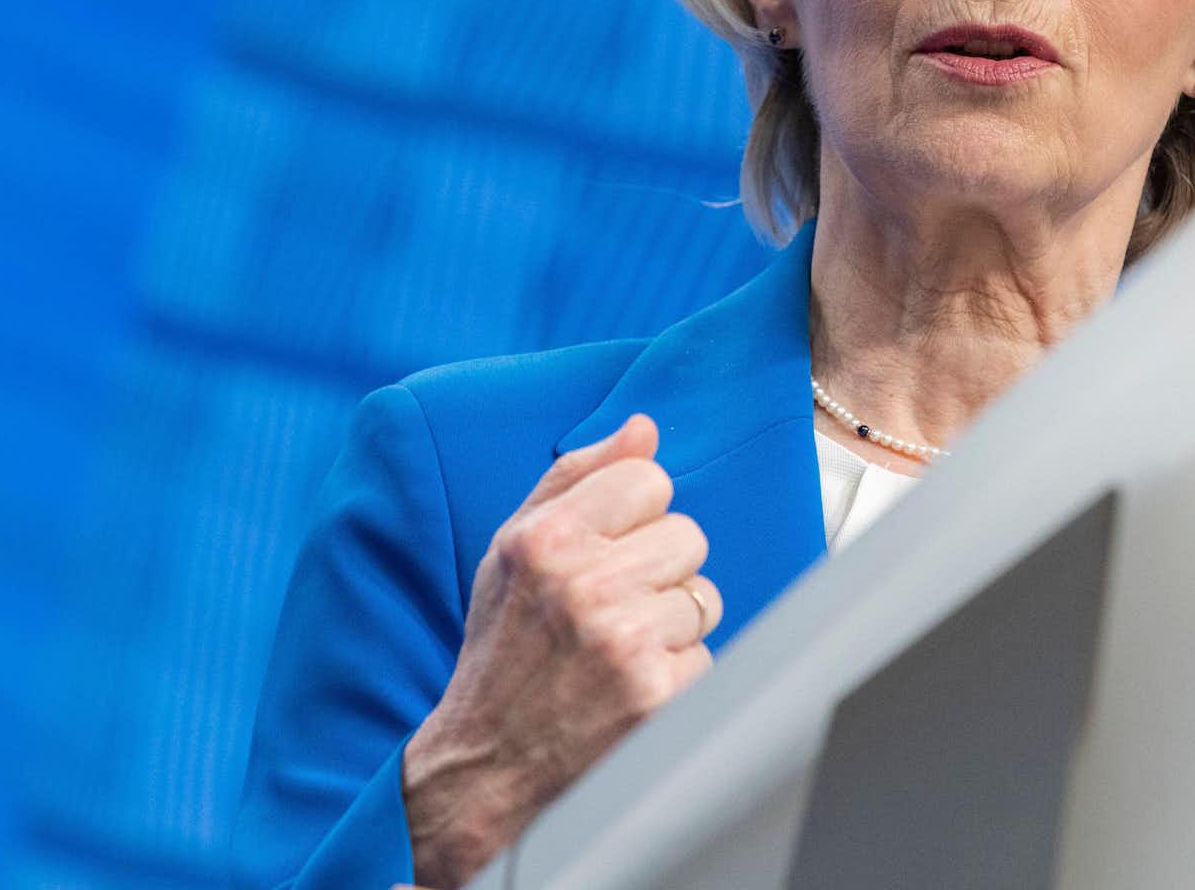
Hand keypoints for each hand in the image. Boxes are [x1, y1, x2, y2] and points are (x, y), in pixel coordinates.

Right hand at [402, 414, 719, 886]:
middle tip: (611, 608)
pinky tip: (631, 686)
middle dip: (659, 569)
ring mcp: (625, 642)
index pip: (648, 479)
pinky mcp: (658, 694)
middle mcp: (585, 585)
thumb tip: (643, 429)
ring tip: (618, 650)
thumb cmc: (504, 650)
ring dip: (671, 623)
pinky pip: (706, 653)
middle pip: (687, 534)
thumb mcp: (513, 551)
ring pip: (703, 596)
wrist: (488, 764)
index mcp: (546, 539)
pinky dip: (677, 672)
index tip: (608, 550)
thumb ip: (575, 478)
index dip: (636, 517)